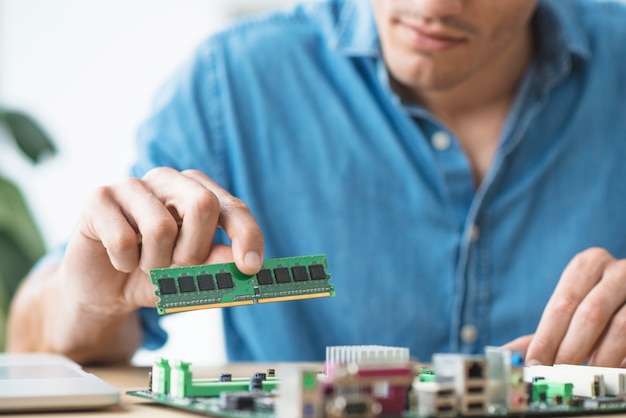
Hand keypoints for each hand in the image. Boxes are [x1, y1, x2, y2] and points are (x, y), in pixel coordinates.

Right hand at [61, 167, 263, 314]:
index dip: (246, 235)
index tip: (251, 268)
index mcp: (199, 192)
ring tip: (145, 265)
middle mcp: (169, 180)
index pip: (233, 208)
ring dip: (156, 263)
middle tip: (177, 270)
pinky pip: (124, 239)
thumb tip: (245, 265)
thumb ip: (219, 268)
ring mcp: (133, 184)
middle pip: (203, 205)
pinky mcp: (99, 197)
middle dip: (195, 251)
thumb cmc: (155, 275)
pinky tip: (120, 260)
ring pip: (162, 227)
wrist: (104, 289)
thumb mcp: (193, 278)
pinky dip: (126, 263)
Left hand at [504, 247, 625, 366]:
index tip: (534, 365)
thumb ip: (542, 334)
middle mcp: (618, 270)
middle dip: (572, 350)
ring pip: (622, 327)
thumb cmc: (595, 309)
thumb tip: (505, 354)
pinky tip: (614, 373)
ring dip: (601, 359)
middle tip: (559, 377)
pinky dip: (624, 359)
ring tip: (585, 380)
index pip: (562, 304)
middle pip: (591, 314)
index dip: (547, 338)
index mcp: (588, 265)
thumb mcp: (569, 312)